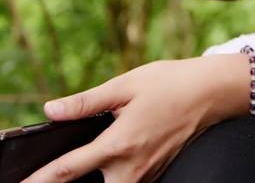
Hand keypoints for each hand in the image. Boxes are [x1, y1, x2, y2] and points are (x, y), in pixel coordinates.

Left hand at [21, 56, 244, 182]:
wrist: (211, 93)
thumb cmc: (170, 83)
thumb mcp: (126, 84)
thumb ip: (86, 101)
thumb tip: (52, 110)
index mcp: (119, 144)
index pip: (68, 170)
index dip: (41, 180)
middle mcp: (131, 168)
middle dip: (70, 180)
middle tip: (62, 166)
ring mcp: (145, 175)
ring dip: (96, 176)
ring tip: (96, 151)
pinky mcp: (155, 174)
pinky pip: (127, 182)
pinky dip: (114, 173)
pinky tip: (115, 154)